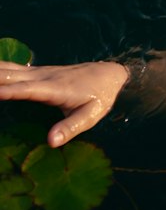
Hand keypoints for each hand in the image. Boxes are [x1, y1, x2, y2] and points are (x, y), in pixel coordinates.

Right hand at [0, 60, 129, 145]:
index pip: (26, 90)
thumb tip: (51, 142)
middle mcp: (44, 77)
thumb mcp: (91, 116)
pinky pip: (14, 69)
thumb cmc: (100, 97)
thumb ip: (71, 128)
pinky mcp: (40, 72)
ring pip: (10, 69)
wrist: (110, 74)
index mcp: (54, 88)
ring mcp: (41, 72)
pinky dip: (0, 68)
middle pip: (12, 76)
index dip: (7, 91)